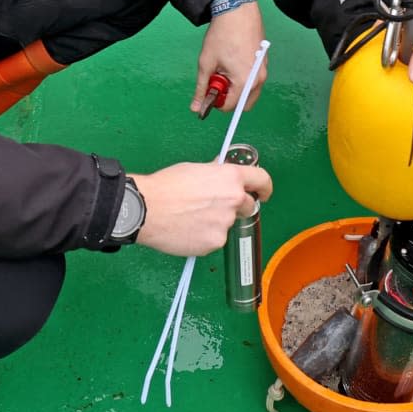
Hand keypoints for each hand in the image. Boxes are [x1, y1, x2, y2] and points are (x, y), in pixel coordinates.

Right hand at [131, 161, 272, 256]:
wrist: (147, 209)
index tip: (264, 193)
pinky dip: (205, 236)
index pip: (262, 180)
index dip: (265, 187)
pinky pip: (214, 239)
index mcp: (231, 178)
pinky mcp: (214, 242)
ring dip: (216, 222)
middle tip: (214, 206)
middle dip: (237, 206)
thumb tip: (222, 173)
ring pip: (227, 224)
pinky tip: (187, 228)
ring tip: (190, 216)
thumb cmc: (167, 186)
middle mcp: (234, 200)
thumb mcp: (196, 169)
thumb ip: (217, 173)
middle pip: (248, 205)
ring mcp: (225, 223)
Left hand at [191, 0, 266, 114]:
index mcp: (244, 82)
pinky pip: (255, 80)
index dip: (216, 102)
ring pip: (250, 92)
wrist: (237, 11)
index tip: (209, 89)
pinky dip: (244, 78)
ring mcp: (264, 71)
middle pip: (243, 104)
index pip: (230, 107)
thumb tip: (196, 108)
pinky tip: (234, 61)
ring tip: (225, 68)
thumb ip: (202, 88)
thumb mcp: (206, 63)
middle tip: (217, 80)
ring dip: (237, 88)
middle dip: (229, 97)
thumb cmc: (222, 35)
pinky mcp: (265, 62)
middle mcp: (258, 79)